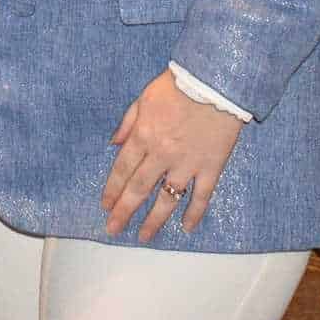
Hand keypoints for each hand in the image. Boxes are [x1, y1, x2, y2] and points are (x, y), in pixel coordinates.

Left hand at [101, 70, 242, 240]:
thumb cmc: (177, 86)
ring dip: (154, 220)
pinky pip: (202, 196)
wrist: (214, 82)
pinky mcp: (211, 167)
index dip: (112, 189)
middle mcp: (161, 154)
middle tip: (113, 229)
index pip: (123, 169)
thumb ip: (127, 122)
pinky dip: (194, 213)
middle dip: (124, 211)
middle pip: (139, 188)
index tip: (105, 206)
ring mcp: (187, 164)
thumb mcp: (143, 98)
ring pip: (167, 198)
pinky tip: (186, 228)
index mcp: (143, 136)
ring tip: (144, 236)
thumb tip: (113, 143)